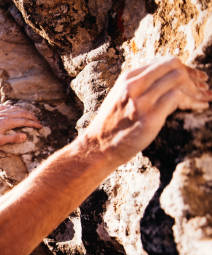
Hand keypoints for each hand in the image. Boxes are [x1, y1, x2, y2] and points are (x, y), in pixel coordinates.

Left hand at [0, 103, 41, 149]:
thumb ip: (12, 138)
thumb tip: (25, 136)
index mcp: (6, 121)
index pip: (24, 121)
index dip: (33, 123)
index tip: (41, 126)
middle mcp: (3, 115)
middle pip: (21, 113)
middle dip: (31, 116)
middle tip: (38, 120)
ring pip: (14, 109)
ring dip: (23, 111)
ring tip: (29, 114)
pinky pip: (5, 107)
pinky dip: (12, 107)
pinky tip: (12, 107)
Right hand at [82, 57, 211, 164]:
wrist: (98, 148)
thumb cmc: (112, 127)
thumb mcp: (120, 99)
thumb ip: (139, 88)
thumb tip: (167, 83)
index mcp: (127, 79)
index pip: (162, 62)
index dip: (183, 68)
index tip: (195, 78)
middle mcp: (133, 85)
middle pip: (173, 65)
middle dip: (192, 74)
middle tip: (203, 86)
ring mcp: (141, 100)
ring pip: (178, 78)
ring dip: (196, 88)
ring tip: (205, 97)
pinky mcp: (149, 116)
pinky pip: (178, 97)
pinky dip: (193, 100)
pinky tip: (200, 106)